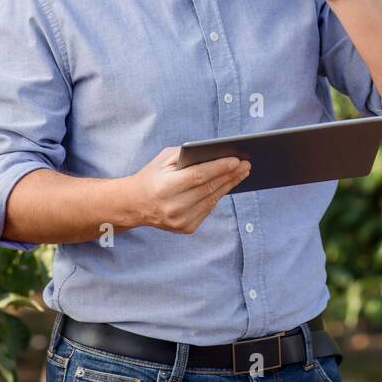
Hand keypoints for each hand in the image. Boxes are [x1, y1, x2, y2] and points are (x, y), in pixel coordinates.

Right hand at [128, 147, 250, 233]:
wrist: (135, 204)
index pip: (198, 176)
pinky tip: (227, 185)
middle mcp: (173, 207)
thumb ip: (187, 155)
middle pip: (209, 188)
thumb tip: (216, 153)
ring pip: (212, 200)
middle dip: (230, 175)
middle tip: (246, 164)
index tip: (237, 159)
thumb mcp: (163, 160)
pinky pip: (208, 209)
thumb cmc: (153, 176)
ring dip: (229, 185)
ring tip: (242, 173)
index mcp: (165, 188)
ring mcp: (180, 220)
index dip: (219, 168)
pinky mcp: (187, 228)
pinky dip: (218, 196)